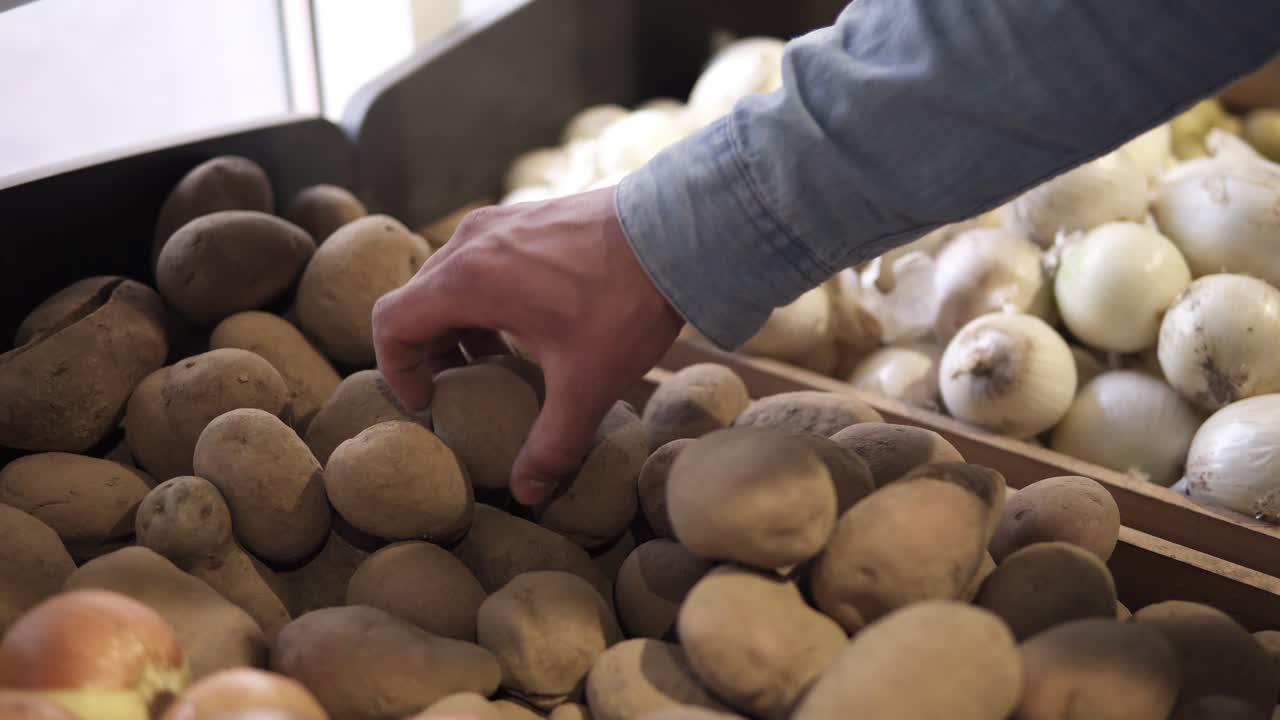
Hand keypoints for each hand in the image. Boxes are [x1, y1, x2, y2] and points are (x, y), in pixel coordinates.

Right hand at [372, 187, 683, 504]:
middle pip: (417, 301)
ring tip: (497, 362)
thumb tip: (528, 492)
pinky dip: (487, 295)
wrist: (678, 230)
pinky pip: (484, 258)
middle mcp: (472, 243)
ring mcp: (501, 222)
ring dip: (460, 323)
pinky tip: (532, 326)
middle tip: (461, 390)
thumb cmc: (625, 301)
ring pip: (451, 277)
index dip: (397, 370)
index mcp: (467, 280)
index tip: (430, 402)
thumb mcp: (587, 384)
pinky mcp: (528, 215)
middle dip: (430, 351)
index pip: (390, 323)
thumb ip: (553, 443)